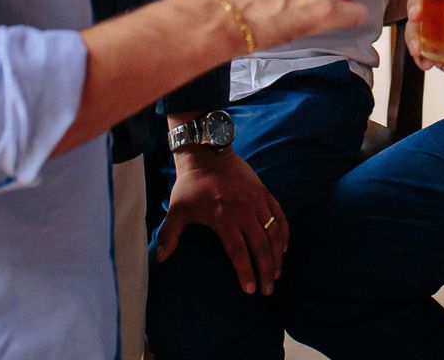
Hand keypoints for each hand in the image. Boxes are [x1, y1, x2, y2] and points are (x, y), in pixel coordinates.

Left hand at [154, 147, 288, 295]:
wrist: (207, 154)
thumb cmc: (190, 185)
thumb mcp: (177, 209)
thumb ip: (169, 235)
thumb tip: (159, 259)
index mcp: (223, 217)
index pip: (238, 251)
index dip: (246, 272)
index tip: (250, 290)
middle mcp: (244, 210)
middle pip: (261, 245)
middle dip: (266, 270)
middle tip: (268, 290)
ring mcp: (256, 200)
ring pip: (274, 233)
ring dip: (278, 255)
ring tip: (277, 274)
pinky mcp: (264, 193)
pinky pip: (279, 215)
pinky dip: (284, 233)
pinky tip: (284, 248)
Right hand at [404, 0, 443, 89]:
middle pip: (422, 0)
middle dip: (413, 5)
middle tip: (416, 15)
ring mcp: (442, 32)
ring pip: (416, 27)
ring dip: (412, 35)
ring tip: (418, 48)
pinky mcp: (440, 52)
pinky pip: (422, 52)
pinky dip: (419, 57)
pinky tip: (425, 63)